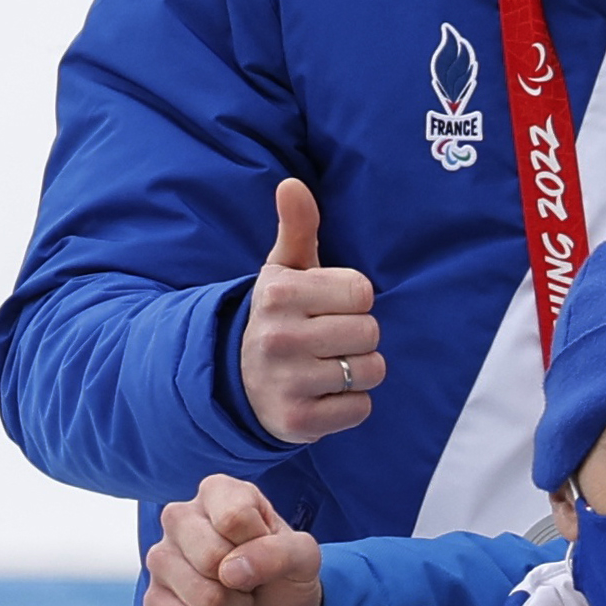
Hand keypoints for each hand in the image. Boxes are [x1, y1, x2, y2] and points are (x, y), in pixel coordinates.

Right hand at [148, 472, 321, 605]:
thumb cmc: (286, 577)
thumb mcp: (305, 558)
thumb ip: (282, 551)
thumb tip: (231, 571)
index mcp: (218, 494)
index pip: (233, 516)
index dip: (260, 543)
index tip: (265, 548)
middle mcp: (179, 520)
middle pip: (210, 557)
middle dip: (245, 581)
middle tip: (250, 581)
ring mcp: (160, 561)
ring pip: (201, 597)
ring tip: (236, 599)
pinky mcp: (152, 603)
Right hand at [237, 182, 382, 445]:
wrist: (234, 379)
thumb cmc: (277, 316)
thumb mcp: (282, 271)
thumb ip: (296, 228)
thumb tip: (293, 184)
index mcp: (278, 293)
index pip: (363, 292)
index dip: (352, 300)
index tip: (325, 306)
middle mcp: (278, 337)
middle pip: (371, 332)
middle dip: (357, 336)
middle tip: (325, 339)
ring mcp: (286, 381)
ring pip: (371, 371)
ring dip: (357, 371)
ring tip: (324, 366)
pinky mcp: (297, 421)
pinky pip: (360, 408)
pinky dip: (349, 405)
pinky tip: (321, 394)